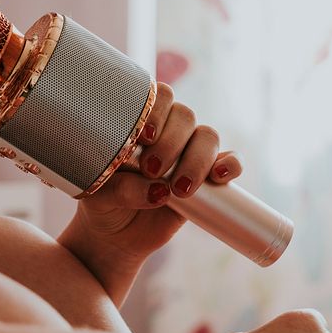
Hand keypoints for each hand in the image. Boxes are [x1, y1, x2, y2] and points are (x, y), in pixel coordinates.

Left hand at [57, 82, 240, 302]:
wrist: (114, 235)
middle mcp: (167, 132)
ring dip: (197, 159)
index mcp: (139, 123)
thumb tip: (159, 189)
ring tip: (178, 189)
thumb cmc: (102, 204)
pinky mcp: (207, 178)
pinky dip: (230, 165)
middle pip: (185, 116)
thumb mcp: (100, 196)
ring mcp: (189, 153)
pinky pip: (230, 162)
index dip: (157, 110)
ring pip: (207, 137)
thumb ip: (123, 188)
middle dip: (171, 143)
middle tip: (151, 170)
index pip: (158, 97)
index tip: (144, 137)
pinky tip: (219, 177)